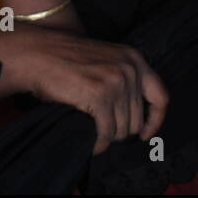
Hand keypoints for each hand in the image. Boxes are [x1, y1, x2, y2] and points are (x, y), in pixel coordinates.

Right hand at [0, 26, 168, 155]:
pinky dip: (98, 143)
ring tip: (93, 132)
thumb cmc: (65, 60)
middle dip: (120, 130)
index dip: (155, 120)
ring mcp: (116, 82)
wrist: (37, 54)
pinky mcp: (100, 95)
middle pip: (138, 119)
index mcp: (135, 59)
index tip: (145, 134)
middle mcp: (130, 69)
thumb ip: (124, 79)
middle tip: (102, 130)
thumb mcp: (105, 60)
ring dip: (108, 136)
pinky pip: (106, 132)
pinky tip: (91, 143)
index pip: (161, 97)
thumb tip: (135, 118)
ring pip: (122, 129)